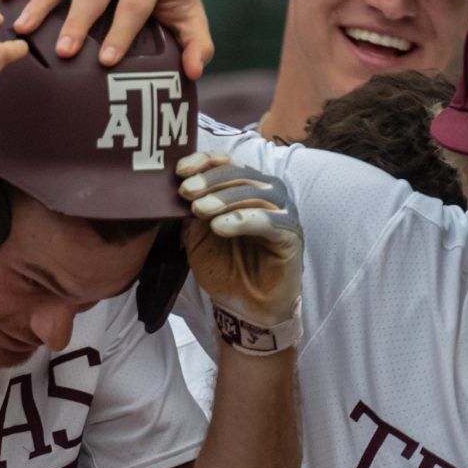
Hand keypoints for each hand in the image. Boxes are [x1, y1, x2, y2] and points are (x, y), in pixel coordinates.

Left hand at [177, 153, 302, 339]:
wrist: (245, 306)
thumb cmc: (225, 267)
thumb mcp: (199, 236)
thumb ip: (192, 210)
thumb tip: (177, 187)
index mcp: (245, 187)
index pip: (226, 163)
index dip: (203, 162)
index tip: (179, 171)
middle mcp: (267, 193)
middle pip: (240, 173)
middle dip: (210, 180)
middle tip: (186, 191)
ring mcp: (282, 212)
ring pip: (255, 193)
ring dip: (224, 198)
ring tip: (199, 209)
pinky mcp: (290, 235)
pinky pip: (269, 221)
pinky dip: (243, 220)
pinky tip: (220, 227)